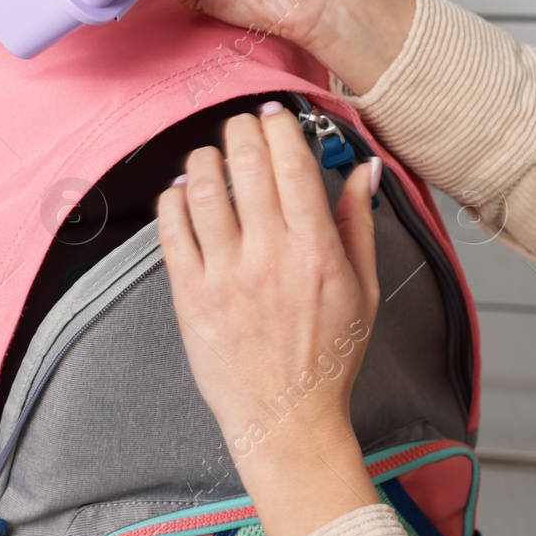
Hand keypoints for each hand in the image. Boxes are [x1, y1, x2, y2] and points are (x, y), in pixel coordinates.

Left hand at [158, 102, 382, 535]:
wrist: (286, 419)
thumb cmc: (327, 357)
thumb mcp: (364, 290)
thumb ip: (359, 223)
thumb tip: (363, 169)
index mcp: (314, 249)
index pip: (292, 162)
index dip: (279, 126)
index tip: (275, 116)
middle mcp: (267, 255)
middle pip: (245, 163)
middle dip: (242, 130)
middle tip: (242, 126)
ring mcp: (223, 273)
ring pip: (202, 187)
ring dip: (204, 159)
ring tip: (212, 158)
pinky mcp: (189, 293)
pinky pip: (170, 227)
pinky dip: (173, 199)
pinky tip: (183, 193)